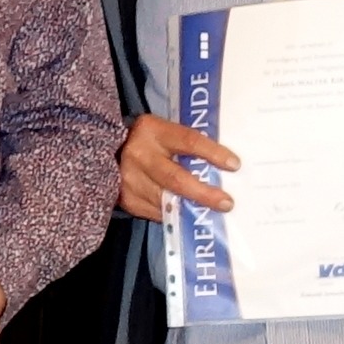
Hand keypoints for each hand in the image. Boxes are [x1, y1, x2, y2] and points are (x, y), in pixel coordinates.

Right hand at [117, 112, 237, 221]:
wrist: (108, 152)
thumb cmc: (150, 142)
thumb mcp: (164, 133)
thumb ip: (186, 145)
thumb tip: (223, 166)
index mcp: (152, 130)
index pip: (188, 141)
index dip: (213, 153)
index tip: (234, 165)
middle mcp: (139, 154)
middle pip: (176, 178)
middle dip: (204, 193)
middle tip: (226, 203)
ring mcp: (130, 179)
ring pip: (167, 200)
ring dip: (192, 208)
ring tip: (211, 213)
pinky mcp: (127, 199)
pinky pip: (157, 212)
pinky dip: (175, 214)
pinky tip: (187, 213)